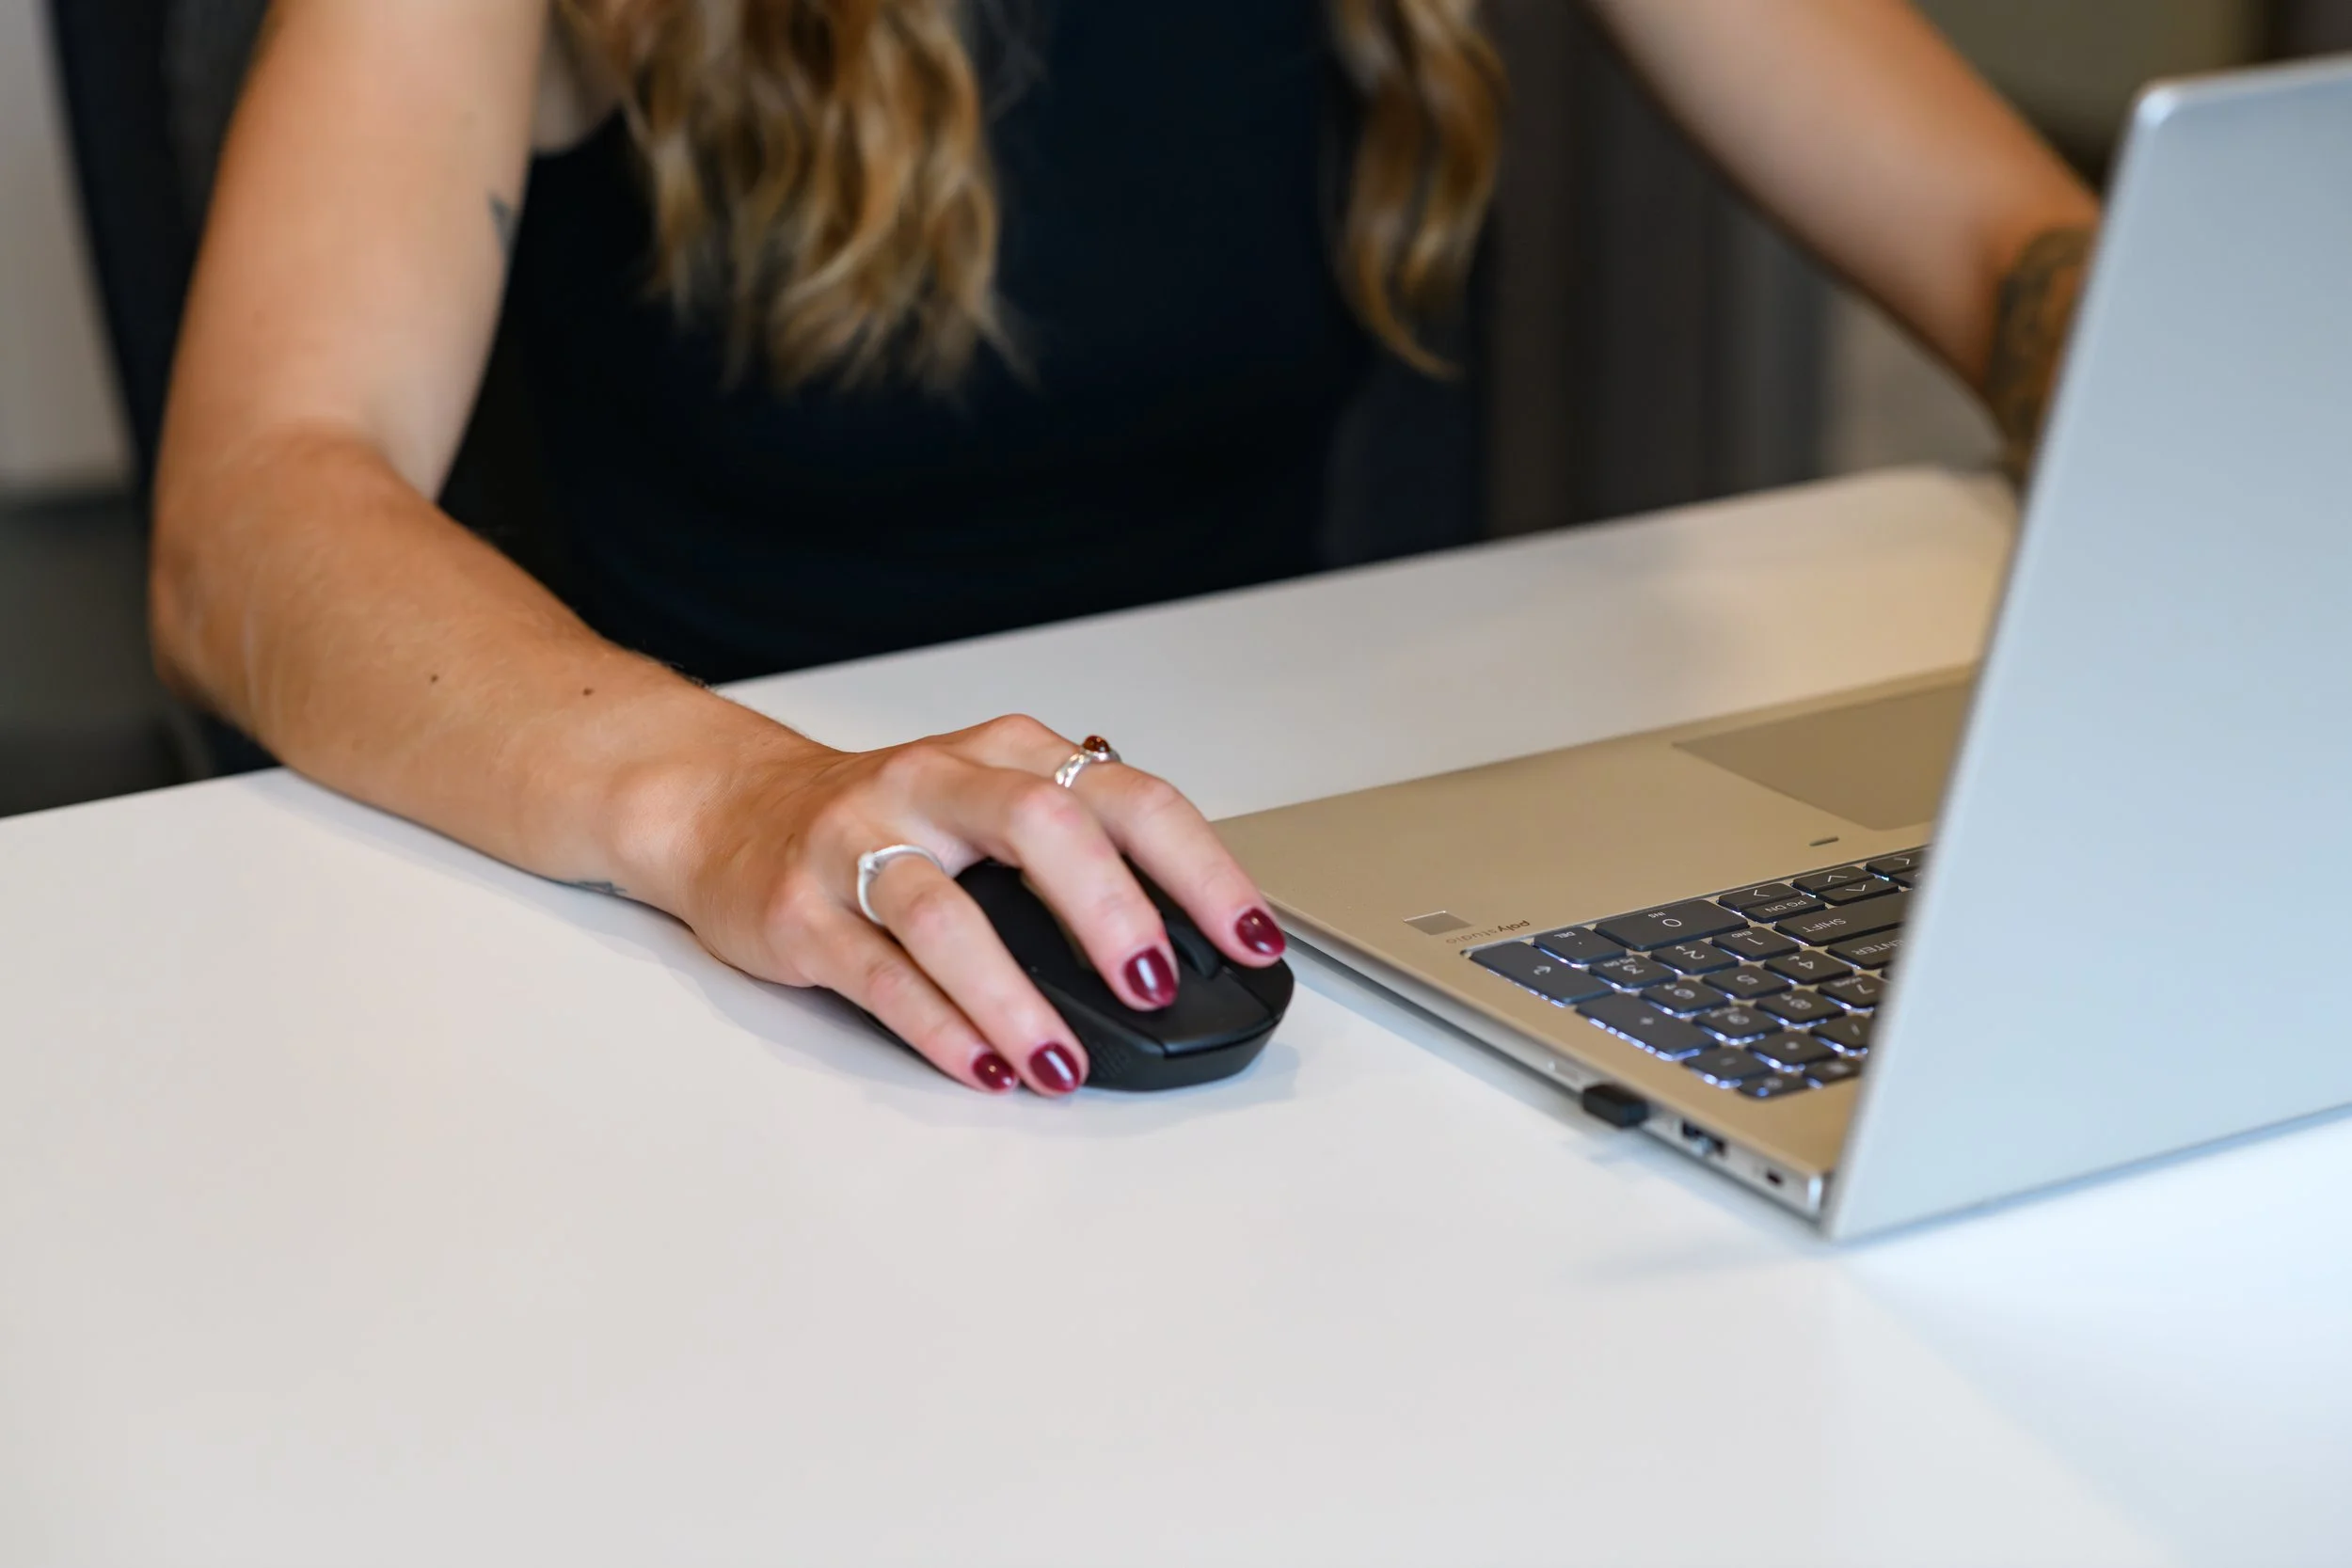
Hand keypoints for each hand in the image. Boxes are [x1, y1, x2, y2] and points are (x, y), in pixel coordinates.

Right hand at [666, 715, 1287, 1094]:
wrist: (730, 811)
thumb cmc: (886, 818)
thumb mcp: (990, 801)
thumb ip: (1081, 849)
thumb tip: (1195, 940)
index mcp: (1007, 756)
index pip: (1126, 796)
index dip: (1200, 867)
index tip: (1252, 937)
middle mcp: (938, 784)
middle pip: (1040, 825)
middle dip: (1110, 912)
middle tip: (1154, 987)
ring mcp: (861, 842)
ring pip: (946, 913)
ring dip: (1014, 997)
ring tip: (1061, 1062)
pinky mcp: (801, 910)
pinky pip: (878, 974)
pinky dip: (938, 1030)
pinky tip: (984, 1067)